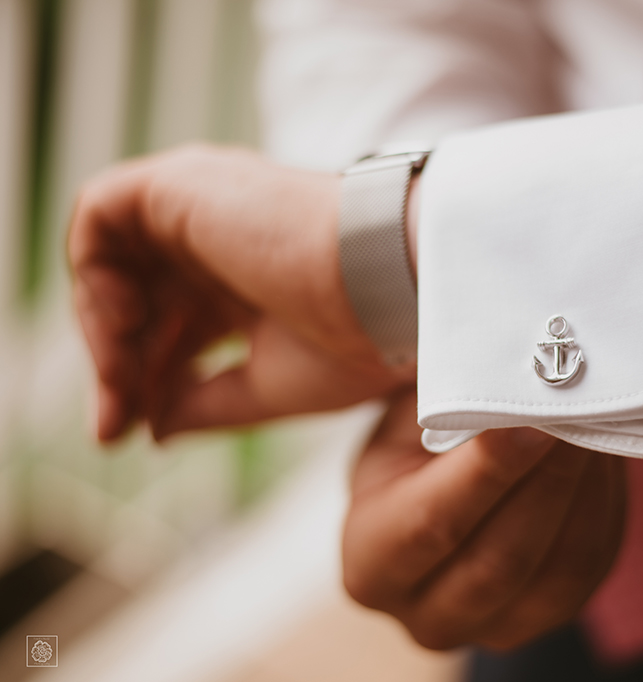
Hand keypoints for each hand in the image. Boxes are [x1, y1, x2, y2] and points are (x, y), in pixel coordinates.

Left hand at [68, 145, 409, 442]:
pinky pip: (99, 211)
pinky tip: (125, 320)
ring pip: (114, 261)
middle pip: (140, 302)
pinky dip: (92, 268)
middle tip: (114, 426)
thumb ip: (205, 402)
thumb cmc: (358, 336)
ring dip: (104, 328)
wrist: (393, 286)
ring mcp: (201, 206)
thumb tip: (152, 427)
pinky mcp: (181, 183)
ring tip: (122, 377)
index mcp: (248, 283)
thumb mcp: (271, 386)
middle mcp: (221, 239)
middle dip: (117, 368)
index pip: (173, 329)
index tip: (126, 436)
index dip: (141, 381)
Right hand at [342, 390, 626, 649]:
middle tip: (577, 414)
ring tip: (595, 424)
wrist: (443, 487)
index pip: (431, 525)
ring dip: (584, 491)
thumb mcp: (406, 420)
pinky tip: (602, 456)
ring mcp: (493, 629)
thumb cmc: (415, 444)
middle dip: (547, 480)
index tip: (529, 421)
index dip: (487, 473)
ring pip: (558, 569)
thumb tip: (502, 375)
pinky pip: (592, 566)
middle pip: (500, 560)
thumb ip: (446, 406)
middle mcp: (425, 616)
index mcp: (369, 564)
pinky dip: (603, 507)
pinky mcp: (551, 617)